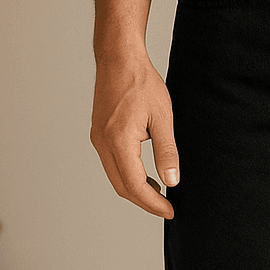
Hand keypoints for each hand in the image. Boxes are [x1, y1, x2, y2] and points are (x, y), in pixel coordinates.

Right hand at [90, 54, 177, 218]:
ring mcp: (98, 139)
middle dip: (145, 202)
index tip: (170, 211)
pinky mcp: (99, 135)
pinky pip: (112, 165)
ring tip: (160, 194)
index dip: (153, 203)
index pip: (135, 185)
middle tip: (167, 208)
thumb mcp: (162, 118)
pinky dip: (129, 176)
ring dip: (136, 190)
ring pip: (116, 178)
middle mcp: (103, 143)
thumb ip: (167, 152)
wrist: (118, 58)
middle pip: (122, 187)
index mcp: (118, 141)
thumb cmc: (142, 83)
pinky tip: (146, 176)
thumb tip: (172, 182)